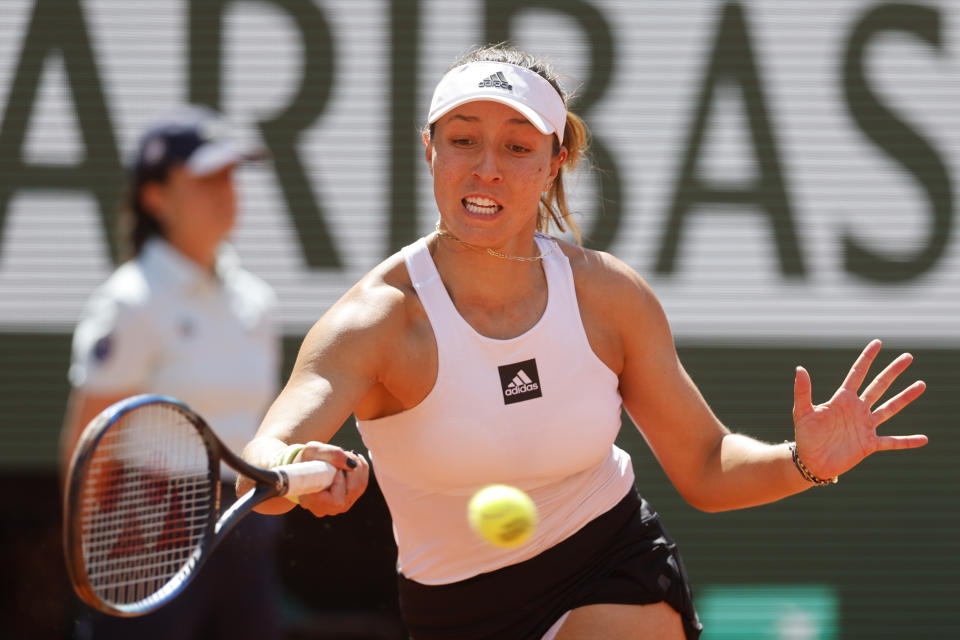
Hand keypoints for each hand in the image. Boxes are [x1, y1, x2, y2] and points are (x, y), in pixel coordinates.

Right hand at [295, 441, 369, 517]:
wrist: (306, 466)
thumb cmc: (306, 459)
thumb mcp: (313, 450)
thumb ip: (332, 454)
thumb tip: (352, 465)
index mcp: (311, 501)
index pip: (335, 500)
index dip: (340, 483)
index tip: (336, 468)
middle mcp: (325, 508)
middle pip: (350, 493)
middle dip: (353, 470)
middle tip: (346, 454)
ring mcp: (337, 507)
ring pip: (358, 489)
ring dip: (358, 468)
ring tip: (348, 455)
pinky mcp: (346, 500)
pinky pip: (361, 487)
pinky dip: (361, 471)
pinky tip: (355, 460)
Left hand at [792, 339, 926, 479]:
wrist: (810, 461)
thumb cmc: (805, 436)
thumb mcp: (802, 411)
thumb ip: (803, 391)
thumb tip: (799, 368)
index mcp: (842, 399)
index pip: (857, 374)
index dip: (867, 358)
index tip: (877, 342)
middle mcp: (857, 409)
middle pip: (879, 385)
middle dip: (893, 371)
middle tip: (908, 356)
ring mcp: (865, 426)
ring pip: (889, 408)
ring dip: (905, 397)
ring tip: (921, 384)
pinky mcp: (869, 444)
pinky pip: (892, 442)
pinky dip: (907, 441)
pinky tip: (923, 439)